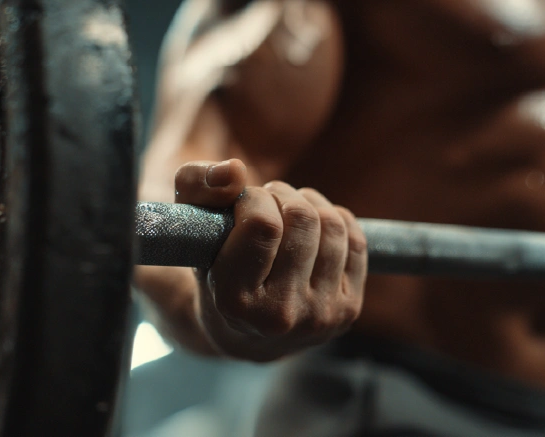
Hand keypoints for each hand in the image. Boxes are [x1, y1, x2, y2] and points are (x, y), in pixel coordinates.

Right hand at [174, 159, 367, 360]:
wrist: (247, 332)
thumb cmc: (214, 265)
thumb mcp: (189, 225)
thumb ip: (195, 186)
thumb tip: (234, 170)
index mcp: (235, 302)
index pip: (263, 224)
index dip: (253, 199)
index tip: (241, 204)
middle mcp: (281, 317)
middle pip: (302, 219)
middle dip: (283, 195)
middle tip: (266, 203)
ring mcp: (320, 317)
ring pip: (332, 225)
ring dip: (309, 203)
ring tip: (288, 213)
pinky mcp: (348, 311)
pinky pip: (355, 240)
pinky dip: (335, 220)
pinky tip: (313, 229)